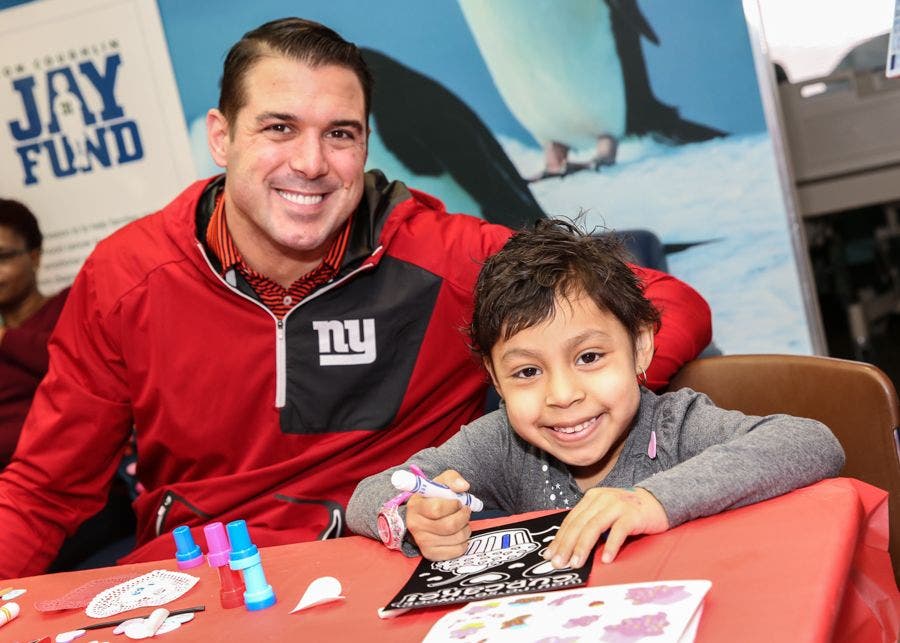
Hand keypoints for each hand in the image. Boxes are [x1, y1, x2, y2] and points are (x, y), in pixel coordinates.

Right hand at [405, 469, 471, 560]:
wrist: (424, 516)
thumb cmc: (434, 498)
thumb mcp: (441, 483)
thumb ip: (452, 479)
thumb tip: (464, 486)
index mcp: (416, 506)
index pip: (437, 509)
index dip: (454, 505)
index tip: (458, 502)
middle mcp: (415, 525)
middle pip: (449, 526)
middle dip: (463, 517)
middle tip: (465, 511)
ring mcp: (422, 542)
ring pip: (456, 538)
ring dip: (466, 529)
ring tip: (462, 522)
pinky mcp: (430, 554)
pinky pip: (457, 551)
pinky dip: (464, 542)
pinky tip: (458, 534)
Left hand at [544, 486, 668, 567]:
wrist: (657, 502)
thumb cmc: (628, 512)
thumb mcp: (605, 512)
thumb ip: (589, 522)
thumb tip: (568, 547)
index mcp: (591, 498)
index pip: (571, 520)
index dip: (559, 538)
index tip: (549, 555)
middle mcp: (601, 499)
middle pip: (579, 524)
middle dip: (566, 545)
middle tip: (558, 563)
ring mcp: (617, 505)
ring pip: (594, 526)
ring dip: (583, 547)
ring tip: (576, 563)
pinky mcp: (632, 515)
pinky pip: (618, 531)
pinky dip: (611, 545)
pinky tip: (605, 559)